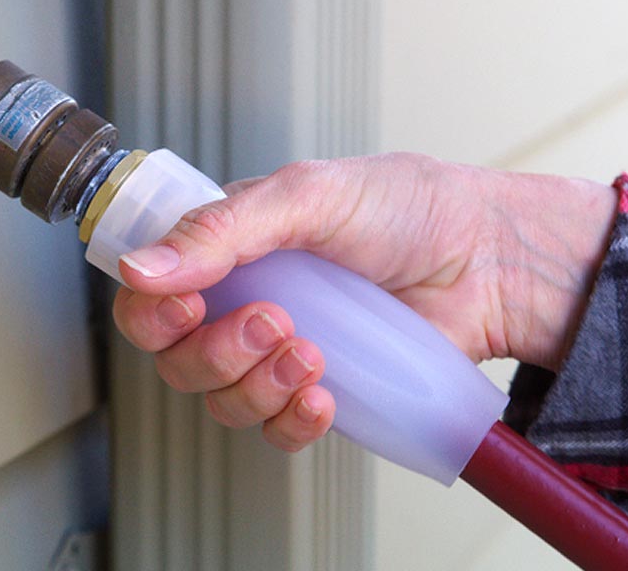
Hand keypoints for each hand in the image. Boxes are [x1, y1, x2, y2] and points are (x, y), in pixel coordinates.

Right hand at [112, 153, 616, 452]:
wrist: (487, 256)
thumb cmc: (405, 208)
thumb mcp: (307, 196)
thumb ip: (220, 230)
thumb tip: (141, 267)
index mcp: (229, 249)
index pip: (150, 296)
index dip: (151, 314)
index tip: (185, 307)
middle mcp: (246, 301)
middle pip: (178, 360)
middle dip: (217, 351)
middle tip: (273, 320)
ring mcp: (282, 351)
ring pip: (223, 401)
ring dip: (257, 386)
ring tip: (312, 352)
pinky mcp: (323, 390)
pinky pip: (277, 431)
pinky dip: (293, 421)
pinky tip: (324, 394)